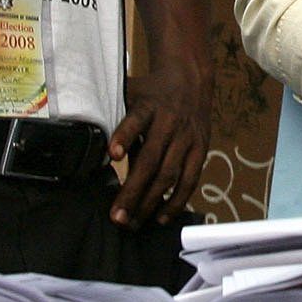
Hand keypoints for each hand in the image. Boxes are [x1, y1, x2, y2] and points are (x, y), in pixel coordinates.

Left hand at [108, 64, 211, 226]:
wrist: (192, 78)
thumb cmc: (153, 94)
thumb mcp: (133, 97)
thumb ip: (121, 124)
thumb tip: (100, 158)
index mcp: (148, 106)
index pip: (135, 121)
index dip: (124, 138)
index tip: (112, 154)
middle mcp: (170, 122)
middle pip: (151, 160)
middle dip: (133, 191)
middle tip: (117, 216)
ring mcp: (187, 137)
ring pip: (169, 175)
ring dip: (151, 203)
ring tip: (133, 223)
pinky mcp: (201, 149)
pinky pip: (190, 180)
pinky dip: (176, 201)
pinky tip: (162, 218)